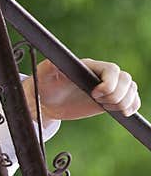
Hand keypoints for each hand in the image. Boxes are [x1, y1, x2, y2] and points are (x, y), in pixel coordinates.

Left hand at [25, 58, 140, 121]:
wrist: (45, 102)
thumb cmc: (43, 85)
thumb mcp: (43, 75)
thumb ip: (49, 67)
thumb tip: (54, 62)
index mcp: (90, 66)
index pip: (112, 70)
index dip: (109, 83)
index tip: (94, 94)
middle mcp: (102, 75)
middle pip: (127, 80)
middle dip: (116, 95)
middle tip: (97, 102)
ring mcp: (108, 88)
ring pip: (131, 90)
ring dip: (123, 102)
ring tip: (103, 106)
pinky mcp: (109, 100)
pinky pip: (131, 100)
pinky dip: (132, 106)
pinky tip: (122, 113)